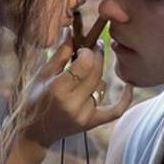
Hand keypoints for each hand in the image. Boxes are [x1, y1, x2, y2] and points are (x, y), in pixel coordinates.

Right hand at [19, 22, 132, 148]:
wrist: (34, 132)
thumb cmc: (34, 100)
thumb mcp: (42, 75)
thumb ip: (60, 54)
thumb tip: (71, 31)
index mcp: (58, 89)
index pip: (84, 63)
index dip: (88, 50)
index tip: (84, 46)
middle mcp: (73, 103)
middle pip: (96, 72)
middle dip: (96, 56)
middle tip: (94, 47)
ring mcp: (84, 115)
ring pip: (102, 86)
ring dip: (97, 76)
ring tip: (84, 74)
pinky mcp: (92, 123)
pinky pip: (115, 110)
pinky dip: (125, 98)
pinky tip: (128, 85)